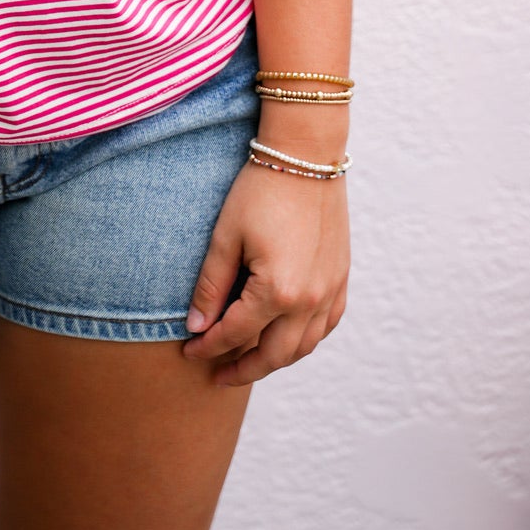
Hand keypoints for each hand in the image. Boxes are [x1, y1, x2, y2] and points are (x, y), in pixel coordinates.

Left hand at [181, 161, 348, 386]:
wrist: (306, 154)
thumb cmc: (260, 189)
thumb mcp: (225, 236)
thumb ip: (211, 287)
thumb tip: (197, 327)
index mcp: (278, 292)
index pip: (235, 334)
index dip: (208, 347)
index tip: (188, 351)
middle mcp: (310, 300)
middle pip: (274, 355)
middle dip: (242, 369)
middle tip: (216, 375)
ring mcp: (330, 291)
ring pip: (304, 347)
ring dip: (275, 360)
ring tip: (248, 362)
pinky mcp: (341, 278)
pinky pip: (326, 326)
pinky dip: (305, 340)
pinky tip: (287, 337)